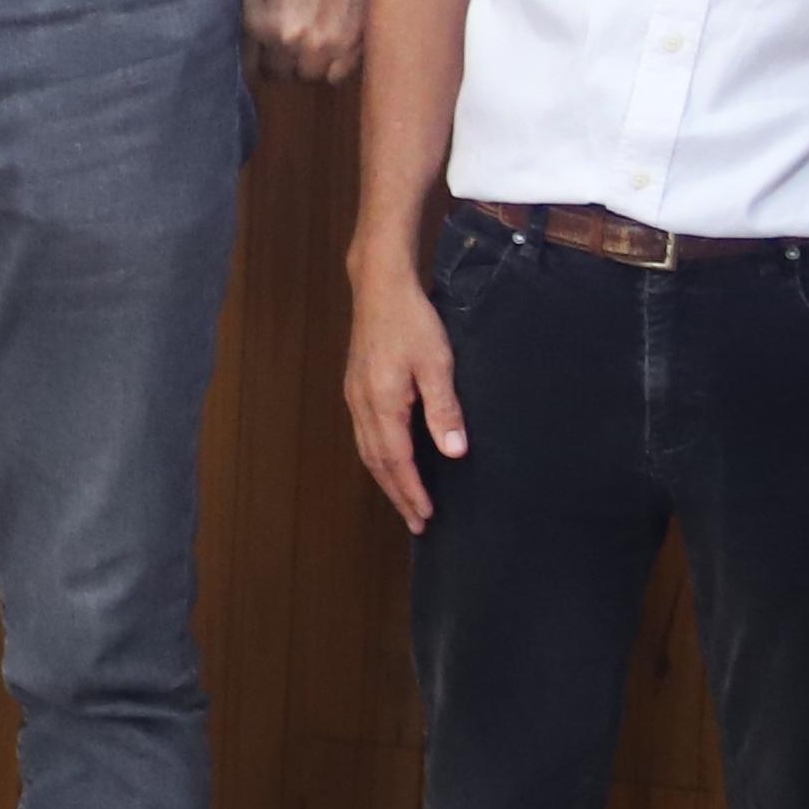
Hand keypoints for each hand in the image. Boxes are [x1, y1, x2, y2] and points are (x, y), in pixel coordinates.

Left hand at [244, 0, 364, 85]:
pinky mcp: (350, 47)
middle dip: (281, 61)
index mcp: (258, 23)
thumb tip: (209, 5)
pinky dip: (334, 65)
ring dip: (307, 64)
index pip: (249, 68)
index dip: (254, 61)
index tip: (260, 55)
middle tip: (287, 45)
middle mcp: (287, 40)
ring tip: (309, 44)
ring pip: (307, 76)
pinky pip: (336, 76)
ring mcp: (321, 46)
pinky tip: (331, 46)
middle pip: (279, 74)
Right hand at [342, 245, 468, 530]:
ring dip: (386, 479)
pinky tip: (388, 460)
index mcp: (383, 404)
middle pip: (377, 463)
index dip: (411, 491)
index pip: (397, 461)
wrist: (379, 286)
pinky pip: (363, 434)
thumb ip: (445, 410)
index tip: (425, 516)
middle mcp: (362, 405)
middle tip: (416, 522)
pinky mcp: (356, 387)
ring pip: (367, 451)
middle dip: (397, 495)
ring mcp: (355, 396)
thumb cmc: (411, 320)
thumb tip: (454, 452)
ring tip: (403, 499)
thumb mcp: (437, 363)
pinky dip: (377, 457)